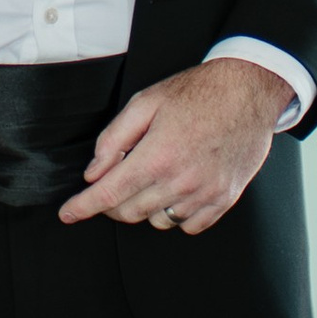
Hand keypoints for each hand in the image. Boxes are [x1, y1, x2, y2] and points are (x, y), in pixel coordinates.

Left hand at [58, 59, 294, 235]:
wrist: (249, 91)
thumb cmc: (196, 93)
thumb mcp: (145, 103)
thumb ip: (113, 139)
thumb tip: (94, 173)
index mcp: (156, 156)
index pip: (108, 195)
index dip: (82, 207)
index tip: (67, 214)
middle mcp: (180, 181)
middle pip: (130, 213)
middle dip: (113, 203)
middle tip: (115, 182)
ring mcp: (205, 194)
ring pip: (158, 221)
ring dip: (146, 206)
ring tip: (154, 177)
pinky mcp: (224, 199)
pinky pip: (189, 225)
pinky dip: (176, 214)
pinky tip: (177, 190)